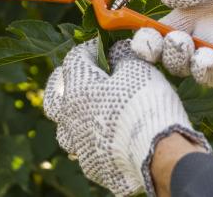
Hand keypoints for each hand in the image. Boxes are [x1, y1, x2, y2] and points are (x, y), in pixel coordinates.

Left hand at [43, 39, 208, 195]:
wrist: (159, 155)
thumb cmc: (145, 104)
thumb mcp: (137, 68)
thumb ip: (122, 55)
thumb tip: (116, 51)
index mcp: (77, 89)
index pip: (75, 59)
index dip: (90, 49)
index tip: (104, 47)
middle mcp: (70, 118)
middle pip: (54, 96)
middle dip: (63, 83)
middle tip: (76, 77)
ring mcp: (79, 145)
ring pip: (65, 128)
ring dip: (73, 117)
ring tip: (87, 112)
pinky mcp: (92, 166)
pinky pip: (85, 150)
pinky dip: (92, 140)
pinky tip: (105, 138)